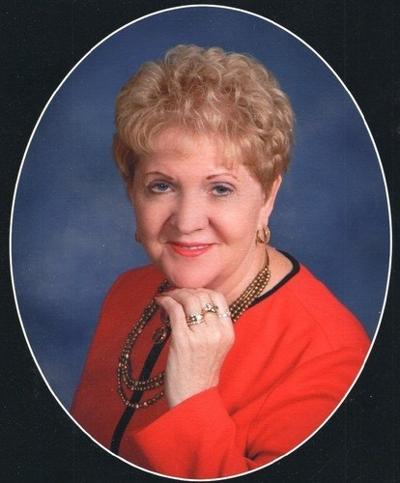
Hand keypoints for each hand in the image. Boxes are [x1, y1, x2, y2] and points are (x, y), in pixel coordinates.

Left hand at [155, 288, 234, 407]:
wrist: (193, 399)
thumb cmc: (200, 373)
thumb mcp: (216, 347)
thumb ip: (211, 326)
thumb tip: (193, 302)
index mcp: (228, 332)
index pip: (218, 297)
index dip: (201, 290)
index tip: (189, 293)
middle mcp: (217, 332)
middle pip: (202, 295)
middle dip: (185, 290)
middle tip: (174, 294)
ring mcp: (201, 336)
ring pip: (188, 299)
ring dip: (174, 294)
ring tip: (166, 298)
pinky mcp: (183, 340)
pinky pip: (174, 310)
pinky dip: (165, 301)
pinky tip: (159, 302)